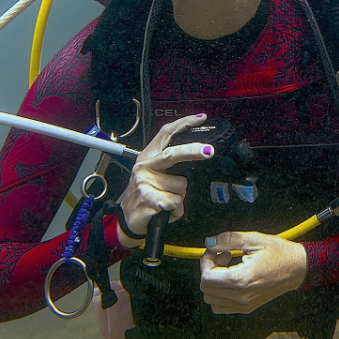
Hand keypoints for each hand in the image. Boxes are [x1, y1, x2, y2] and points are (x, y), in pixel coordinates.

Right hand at [118, 114, 213, 245]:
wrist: (129, 220)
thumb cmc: (145, 195)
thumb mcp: (152, 173)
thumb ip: (168, 161)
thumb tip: (195, 151)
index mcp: (148, 155)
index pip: (166, 132)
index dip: (184, 123)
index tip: (201, 118)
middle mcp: (144, 166)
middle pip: (173, 153)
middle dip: (193, 151)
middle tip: (209, 151)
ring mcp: (145, 182)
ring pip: (181, 185)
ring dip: (180, 196)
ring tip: (167, 200)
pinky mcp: (148, 198)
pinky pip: (176, 202)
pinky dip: (176, 210)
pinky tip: (165, 211)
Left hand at [199, 231, 307, 313]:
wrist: (297, 268)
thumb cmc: (279, 253)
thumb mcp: (253, 239)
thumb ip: (228, 240)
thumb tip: (208, 242)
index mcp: (241, 280)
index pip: (206, 278)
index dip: (205, 260)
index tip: (214, 250)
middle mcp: (241, 297)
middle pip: (206, 289)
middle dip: (208, 269)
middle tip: (222, 255)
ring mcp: (244, 305)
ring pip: (211, 299)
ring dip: (213, 281)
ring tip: (227, 266)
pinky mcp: (247, 308)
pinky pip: (221, 306)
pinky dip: (219, 292)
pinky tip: (230, 277)